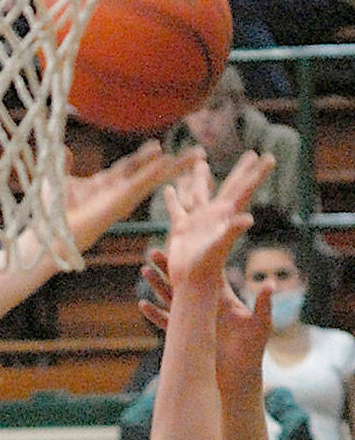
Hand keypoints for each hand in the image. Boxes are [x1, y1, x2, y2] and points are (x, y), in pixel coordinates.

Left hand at [61, 141, 201, 257]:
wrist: (46, 236)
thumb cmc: (49, 215)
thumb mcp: (57, 180)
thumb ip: (64, 164)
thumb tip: (62, 148)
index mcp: (105, 185)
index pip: (131, 167)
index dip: (145, 157)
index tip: (158, 146)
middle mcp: (116, 192)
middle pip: (149, 172)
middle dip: (172, 163)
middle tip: (195, 154)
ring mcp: (119, 199)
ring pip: (152, 178)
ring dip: (174, 167)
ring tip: (197, 156)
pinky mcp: (117, 205)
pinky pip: (140, 186)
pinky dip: (154, 174)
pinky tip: (169, 163)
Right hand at [160, 150, 270, 292]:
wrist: (190, 285)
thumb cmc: (206, 269)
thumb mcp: (220, 248)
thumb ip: (232, 231)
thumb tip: (248, 219)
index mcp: (226, 215)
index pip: (245, 189)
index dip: (257, 173)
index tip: (270, 158)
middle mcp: (215, 216)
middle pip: (231, 186)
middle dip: (241, 170)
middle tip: (252, 154)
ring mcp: (197, 221)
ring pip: (199, 192)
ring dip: (200, 177)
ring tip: (201, 161)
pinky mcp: (181, 230)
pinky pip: (176, 209)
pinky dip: (173, 199)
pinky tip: (169, 188)